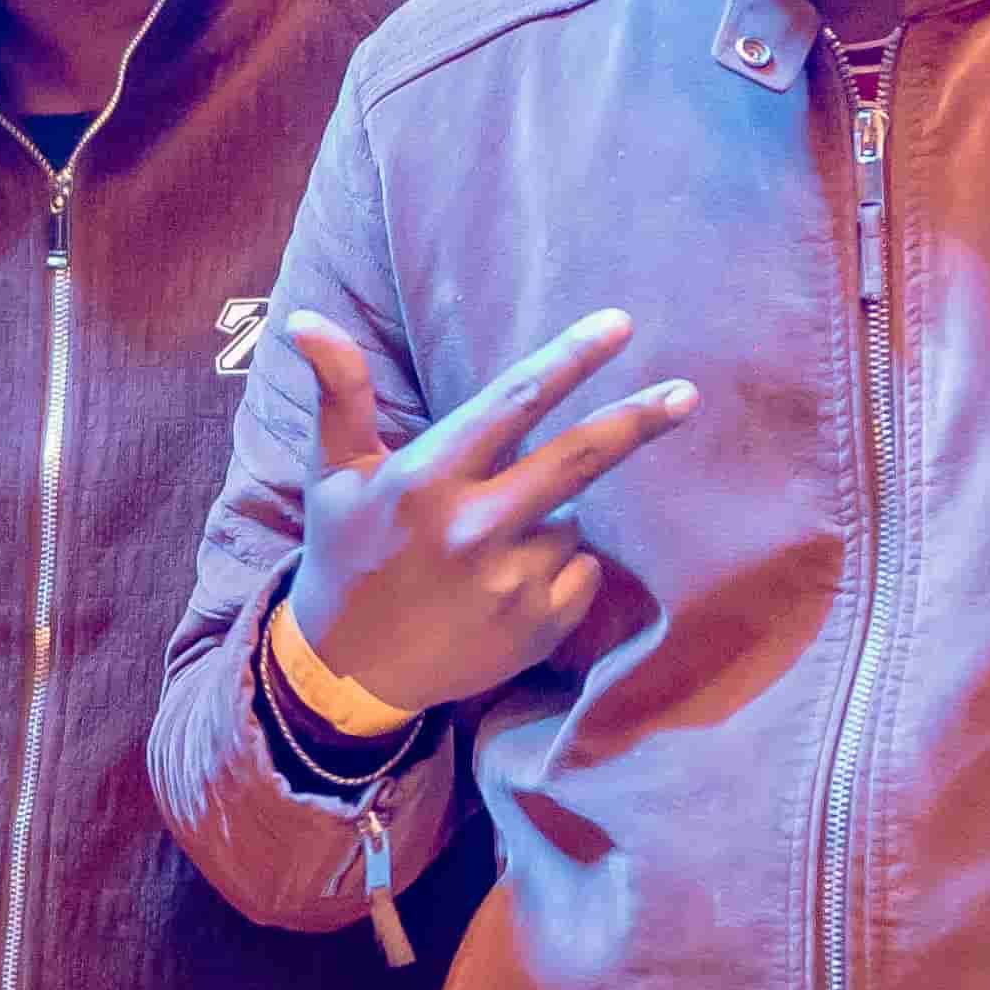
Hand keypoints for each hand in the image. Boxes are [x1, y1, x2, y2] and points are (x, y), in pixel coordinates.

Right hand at [284, 309, 697, 720]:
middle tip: (687, 395)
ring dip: (550, 518)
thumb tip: (302, 318)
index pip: (514, 403)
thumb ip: (340, 392)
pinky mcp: (538, 627)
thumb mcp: (333, 472)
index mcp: (427, 479)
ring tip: (490, 546)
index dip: (572, 358)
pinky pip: (580, 573)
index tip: (621, 325)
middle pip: (580, 459)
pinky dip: (560, 568)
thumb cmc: (344, 555)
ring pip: (572, 522)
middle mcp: (474, 527)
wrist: (348, 671)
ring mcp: (511, 582)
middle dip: (639, 422)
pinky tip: (508, 582)